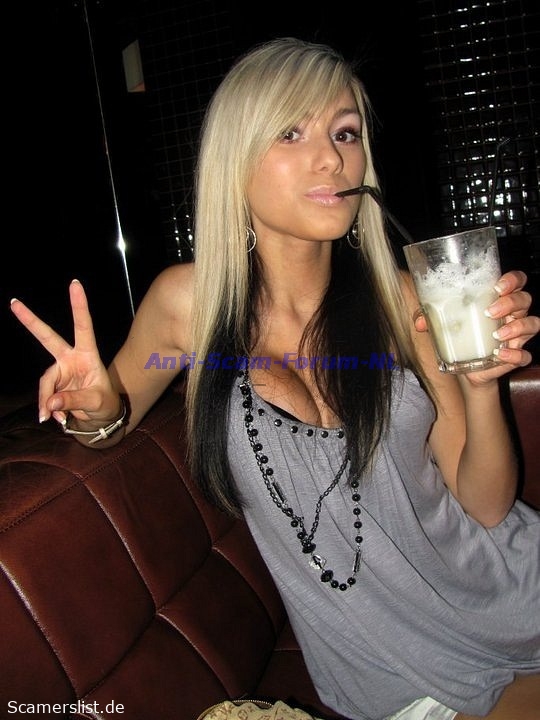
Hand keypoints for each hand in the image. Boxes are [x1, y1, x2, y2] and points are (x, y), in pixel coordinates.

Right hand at [10, 279, 121, 425]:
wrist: (100, 419)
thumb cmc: (105, 405)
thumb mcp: (96, 403)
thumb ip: (74, 400)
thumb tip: (49, 402)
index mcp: (88, 355)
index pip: (83, 326)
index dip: (79, 306)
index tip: (75, 284)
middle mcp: (71, 359)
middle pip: (48, 337)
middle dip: (31, 321)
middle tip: (13, 303)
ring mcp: (60, 371)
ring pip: (45, 382)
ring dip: (47, 401)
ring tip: (55, 418)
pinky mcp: (53, 384)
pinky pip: (44, 396)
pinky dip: (48, 409)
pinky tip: (55, 420)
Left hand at [413, 270, 539, 382]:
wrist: (466, 368)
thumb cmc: (460, 336)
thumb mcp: (444, 323)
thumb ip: (431, 318)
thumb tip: (420, 322)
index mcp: (499, 300)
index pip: (517, 281)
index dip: (513, 279)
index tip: (499, 286)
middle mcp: (513, 314)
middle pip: (525, 299)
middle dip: (511, 303)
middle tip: (491, 311)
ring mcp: (517, 336)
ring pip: (532, 323)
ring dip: (517, 327)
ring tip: (497, 335)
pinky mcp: (516, 356)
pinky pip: (525, 355)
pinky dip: (515, 354)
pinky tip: (500, 354)